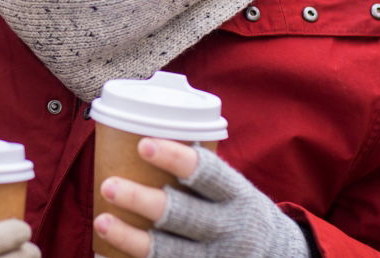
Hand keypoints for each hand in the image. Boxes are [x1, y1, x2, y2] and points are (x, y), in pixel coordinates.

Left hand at [92, 139, 310, 257]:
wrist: (277, 256)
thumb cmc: (236, 209)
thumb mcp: (232, 188)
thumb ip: (198, 171)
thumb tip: (137, 133)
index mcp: (236, 196)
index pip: (209, 173)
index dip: (176, 158)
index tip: (143, 144)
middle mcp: (229, 229)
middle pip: (184, 215)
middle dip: (143, 200)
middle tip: (109, 185)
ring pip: (170, 250)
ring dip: (131, 237)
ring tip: (102, 220)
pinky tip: (104, 254)